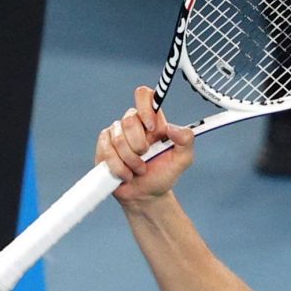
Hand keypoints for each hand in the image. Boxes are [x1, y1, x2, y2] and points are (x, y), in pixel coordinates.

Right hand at [95, 85, 194, 205]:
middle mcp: (133, 124)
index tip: (152, 128)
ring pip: (119, 138)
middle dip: (140, 145)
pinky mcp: (104, 147)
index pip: (144, 96)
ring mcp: (116, 134)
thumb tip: (173, 127)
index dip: (145, 107)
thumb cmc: (164, 174)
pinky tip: (127, 173)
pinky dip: (120, 167)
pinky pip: (107, 151)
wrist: (146, 195)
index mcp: (153, 121)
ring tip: (139, 169)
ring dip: (131, 160)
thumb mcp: (183, 159)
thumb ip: (186, 141)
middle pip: (130, 120)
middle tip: (146, 156)